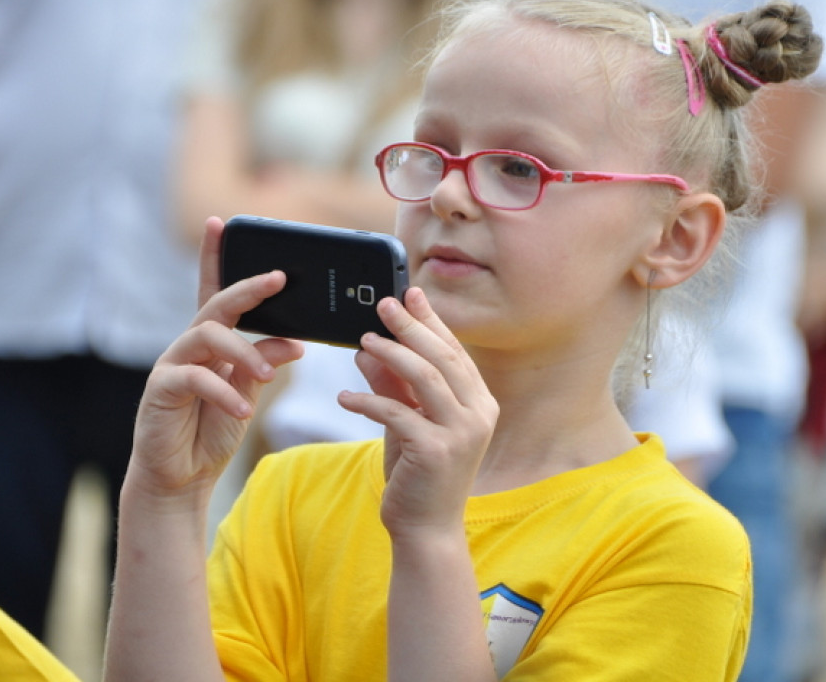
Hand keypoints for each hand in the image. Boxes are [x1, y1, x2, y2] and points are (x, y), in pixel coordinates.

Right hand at [128, 218, 302, 504]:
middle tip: (279, 279)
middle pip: (216, 303)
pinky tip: (243, 408)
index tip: (220, 222)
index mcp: (212, 340)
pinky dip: (224, 390)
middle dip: (247, 287)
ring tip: (266, 376)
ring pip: (208, 335)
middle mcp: (190, 344)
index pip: (215, 290)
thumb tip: (296, 342)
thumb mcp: (249, 391)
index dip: (215, 255)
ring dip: (243, 351)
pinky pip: (194, 377)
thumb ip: (266, 362)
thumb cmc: (213, 428)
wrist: (182, 476)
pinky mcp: (161, 388)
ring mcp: (172, 363)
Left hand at [337, 288, 498, 538]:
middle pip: (442, 356)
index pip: (454, 351)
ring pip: (424, 376)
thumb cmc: (417, 475)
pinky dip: (367, 401)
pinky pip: (396, 412)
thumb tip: (365, 349)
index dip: (432, 321)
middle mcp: (479, 414)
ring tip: (363, 341)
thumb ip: (392, 387)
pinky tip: (344, 397)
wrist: (425, 530)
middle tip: (383, 303)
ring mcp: (462, 432)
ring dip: (390, 354)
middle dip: (411, 326)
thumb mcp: (405, 424)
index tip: (410, 294)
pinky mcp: (436, 451)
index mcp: (480, 403)